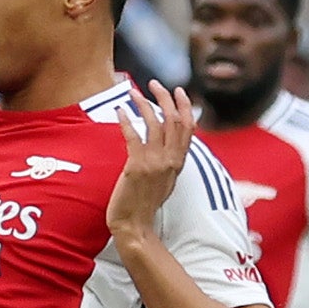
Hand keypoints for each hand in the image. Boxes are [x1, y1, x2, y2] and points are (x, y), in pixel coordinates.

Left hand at [103, 76, 194, 248]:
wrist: (134, 224)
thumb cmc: (145, 203)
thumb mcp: (165, 180)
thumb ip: (169, 161)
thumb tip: (169, 144)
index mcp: (179, 162)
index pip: (188, 127)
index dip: (184, 106)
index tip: (178, 90)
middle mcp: (171, 160)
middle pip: (174, 120)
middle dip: (166, 98)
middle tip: (154, 83)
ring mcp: (155, 163)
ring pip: (155, 125)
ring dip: (144, 105)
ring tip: (132, 92)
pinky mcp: (136, 168)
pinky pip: (133, 137)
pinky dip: (126, 121)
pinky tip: (120, 110)